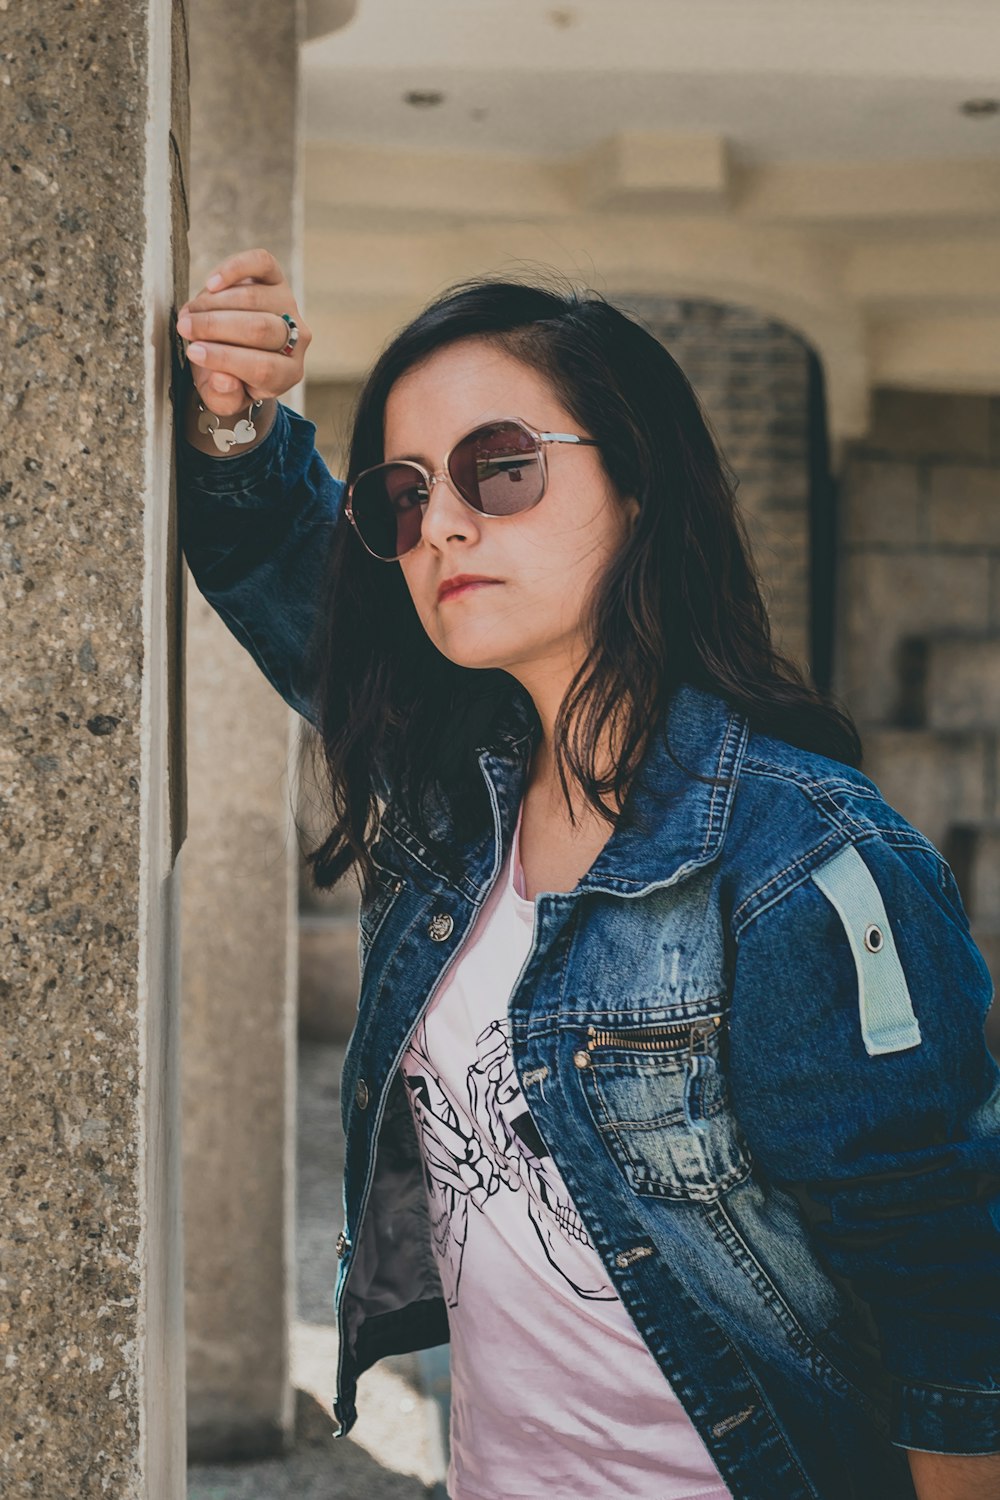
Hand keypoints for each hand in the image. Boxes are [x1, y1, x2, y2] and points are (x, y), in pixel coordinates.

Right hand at [175, 247, 311, 418]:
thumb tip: (224, 379)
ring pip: (253, 298)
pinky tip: (211, 283)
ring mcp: (288, 305)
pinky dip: (234, 269)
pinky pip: (260, 263)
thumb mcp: (223, 397)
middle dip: (215, 327)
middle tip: (185, 329)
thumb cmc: (227, 375)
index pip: (263, 367)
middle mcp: (297, 339)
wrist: (233, 349)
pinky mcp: (275, 278)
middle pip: (260, 329)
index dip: (224, 359)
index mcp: (288, 373)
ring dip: (213, 305)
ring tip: (189, 315)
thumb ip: (223, 397)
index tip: (193, 352)